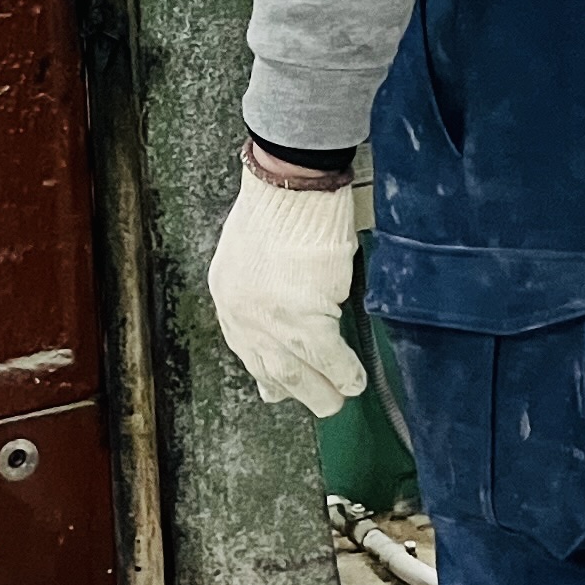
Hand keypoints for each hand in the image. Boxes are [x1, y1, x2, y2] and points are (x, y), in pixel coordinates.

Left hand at [210, 161, 366, 414]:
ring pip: (297, 373)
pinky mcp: (304, 318)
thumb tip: (278, 311)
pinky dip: (344, 372)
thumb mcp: (253, 247)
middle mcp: (241, 313)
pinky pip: (329, 358)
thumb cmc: (281, 202)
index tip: (278, 387)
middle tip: (319, 401)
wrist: (291, 184)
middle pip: (269, 368)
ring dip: (321, 391)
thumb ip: (260, 284)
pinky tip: (355, 378)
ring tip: (339, 398)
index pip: (245, 346)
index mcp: (228, 294)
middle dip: (296, 390)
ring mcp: (271, 320)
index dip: (266, 369)